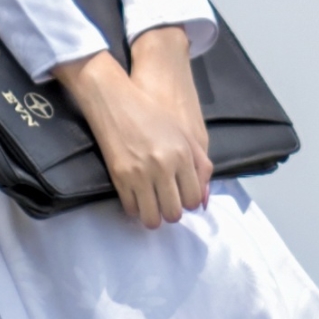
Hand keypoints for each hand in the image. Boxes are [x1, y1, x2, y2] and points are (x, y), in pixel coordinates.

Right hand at [53, 24, 210, 228]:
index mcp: (183, 155)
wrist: (115, 100)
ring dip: (153, 216)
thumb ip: (200, 166)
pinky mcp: (119, 177)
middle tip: (165, 202)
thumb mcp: (183, 133)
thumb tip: (204, 201)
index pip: (193, 199)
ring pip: (152, 218)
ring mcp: (140, 174)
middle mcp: (164, 167)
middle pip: (174, 213)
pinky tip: (136, 197)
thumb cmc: (152, 113)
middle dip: (171, 212)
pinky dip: (135, 208)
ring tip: (151, 205)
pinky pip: (131, 209)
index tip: (181, 196)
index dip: (187, 202)